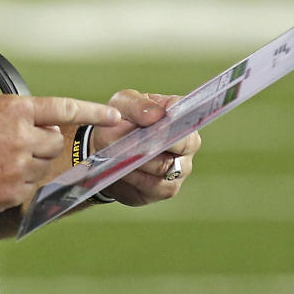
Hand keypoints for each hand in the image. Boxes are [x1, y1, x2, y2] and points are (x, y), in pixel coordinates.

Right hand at [0, 95, 120, 212]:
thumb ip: (21, 113)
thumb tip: (45, 124)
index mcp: (17, 110)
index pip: (64, 108)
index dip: (93, 111)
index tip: (114, 115)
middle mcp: (22, 137)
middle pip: (54, 143)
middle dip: (43, 142)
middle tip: (19, 142)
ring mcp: (19, 168)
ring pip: (44, 167)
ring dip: (30, 163)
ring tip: (1, 159)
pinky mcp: (13, 192)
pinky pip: (29, 187)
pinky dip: (17, 182)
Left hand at [89, 90, 200, 206]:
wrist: (106, 150)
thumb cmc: (120, 119)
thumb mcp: (122, 104)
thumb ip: (137, 105)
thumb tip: (155, 115)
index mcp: (180, 115)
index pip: (188, 115)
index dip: (173, 121)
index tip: (156, 124)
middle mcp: (187, 142)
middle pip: (184, 144)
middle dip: (158, 141)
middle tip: (135, 140)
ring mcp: (180, 168)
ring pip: (166, 166)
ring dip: (141, 160)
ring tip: (120, 153)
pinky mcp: (166, 188)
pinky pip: (155, 185)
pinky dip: (135, 177)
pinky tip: (122, 169)